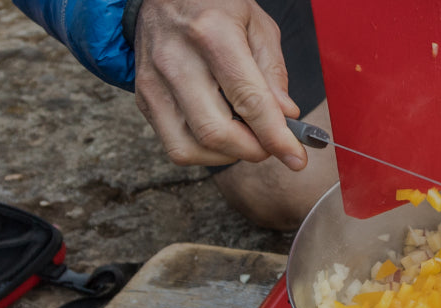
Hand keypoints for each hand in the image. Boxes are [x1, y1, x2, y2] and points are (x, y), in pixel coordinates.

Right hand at [133, 0, 307, 169]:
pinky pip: (175, 145)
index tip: (296, 159)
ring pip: (191, 148)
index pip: (248, 100)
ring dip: (228, 154)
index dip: (276, 136)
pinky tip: (220, 128)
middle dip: (253, 150)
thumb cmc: (214, 5)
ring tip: (245, 133)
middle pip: (216, 133)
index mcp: (213, 34)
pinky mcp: (144, 97)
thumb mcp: (257, 24)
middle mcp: (177, 60)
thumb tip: (286, 117)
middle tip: (271, 142)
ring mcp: (154, 82)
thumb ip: (273, 72)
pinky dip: (205, 150)